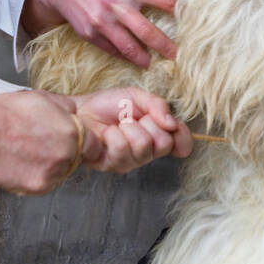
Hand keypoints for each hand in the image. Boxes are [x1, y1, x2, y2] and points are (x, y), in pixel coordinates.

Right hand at [0, 89, 93, 194]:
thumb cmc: (5, 114)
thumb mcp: (43, 98)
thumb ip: (66, 108)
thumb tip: (76, 112)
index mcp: (72, 131)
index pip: (94, 145)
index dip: (83, 143)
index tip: (73, 143)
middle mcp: (66, 154)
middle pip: (76, 159)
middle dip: (64, 153)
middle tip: (42, 145)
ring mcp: (53, 172)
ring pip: (60, 172)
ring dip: (50, 166)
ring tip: (28, 152)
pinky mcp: (38, 186)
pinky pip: (45, 183)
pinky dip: (36, 176)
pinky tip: (22, 162)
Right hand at [23, 0, 176, 67]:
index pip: (164, 0)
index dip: (180, 11)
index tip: (192, 21)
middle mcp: (117, 4)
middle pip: (148, 31)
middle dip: (166, 47)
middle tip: (178, 56)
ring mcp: (102, 21)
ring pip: (129, 47)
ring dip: (144, 58)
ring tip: (153, 63)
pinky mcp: (90, 34)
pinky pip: (112, 50)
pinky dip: (124, 56)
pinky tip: (133, 59)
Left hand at [71, 87, 193, 172]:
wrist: (81, 111)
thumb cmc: (109, 105)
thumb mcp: (137, 97)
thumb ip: (158, 105)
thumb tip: (173, 123)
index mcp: (158, 135)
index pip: (182, 144)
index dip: (183, 137)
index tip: (172, 126)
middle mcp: (148, 151)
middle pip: (165, 143)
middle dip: (149, 123)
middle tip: (134, 118)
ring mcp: (132, 161)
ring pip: (144, 146)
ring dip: (129, 128)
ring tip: (118, 124)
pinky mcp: (114, 165)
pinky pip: (122, 148)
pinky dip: (113, 134)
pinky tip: (106, 133)